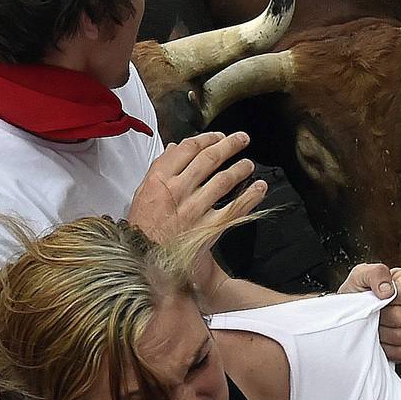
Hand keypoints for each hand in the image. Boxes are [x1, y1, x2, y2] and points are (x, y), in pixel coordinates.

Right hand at [128, 131, 266, 248]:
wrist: (145, 263)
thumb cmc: (143, 229)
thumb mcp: (141, 194)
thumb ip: (158, 168)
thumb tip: (175, 147)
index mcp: (159, 179)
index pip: (188, 148)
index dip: (207, 138)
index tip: (218, 136)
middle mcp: (177, 191)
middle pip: (209, 159)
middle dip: (229, 145)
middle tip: (242, 140)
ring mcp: (193, 210)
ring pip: (223, 180)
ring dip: (240, 168)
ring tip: (249, 164)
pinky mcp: (207, 229)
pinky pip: (234, 208)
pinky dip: (250, 196)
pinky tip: (259, 188)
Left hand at [340, 265, 400, 363]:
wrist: (351, 312)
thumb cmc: (358, 292)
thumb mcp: (360, 275)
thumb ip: (376, 273)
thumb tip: (388, 289)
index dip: (389, 299)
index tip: (378, 298)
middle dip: (382, 317)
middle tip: (373, 313)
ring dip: (383, 333)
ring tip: (375, 325)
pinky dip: (388, 348)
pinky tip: (381, 339)